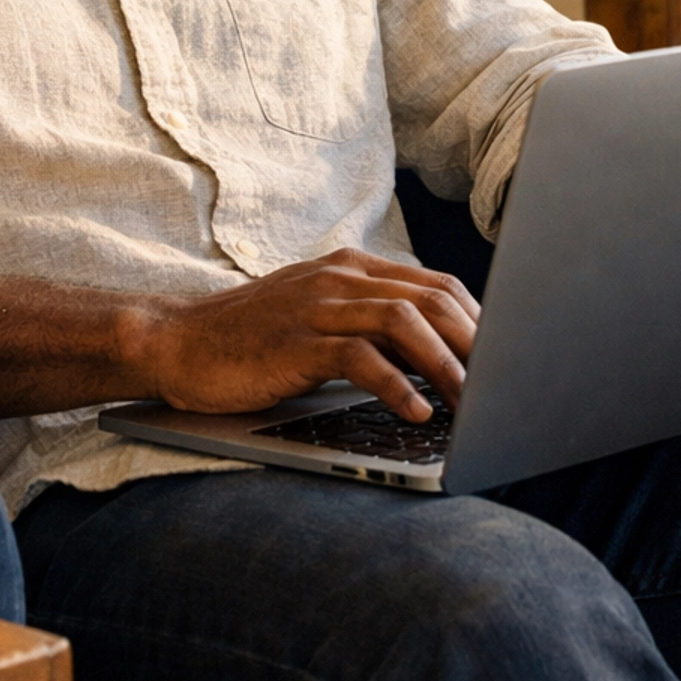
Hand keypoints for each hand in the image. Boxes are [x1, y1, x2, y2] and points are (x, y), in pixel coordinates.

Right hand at [134, 250, 478, 423]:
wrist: (178, 342)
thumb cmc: (251, 341)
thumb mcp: (318, 320)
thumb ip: (369, 326)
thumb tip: (435, 360)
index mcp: (350, 269)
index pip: (434, 284)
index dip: (477, 319)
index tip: (502, 359)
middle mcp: (340, 278)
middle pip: (429, 297)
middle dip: (474, 341)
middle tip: (502, 384)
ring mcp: (317, 305)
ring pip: (403, 321)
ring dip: (445, 363)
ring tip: (470, 402)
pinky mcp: (296, 340)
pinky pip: (360, 357)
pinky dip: (395, 385)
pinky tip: (416, 412)